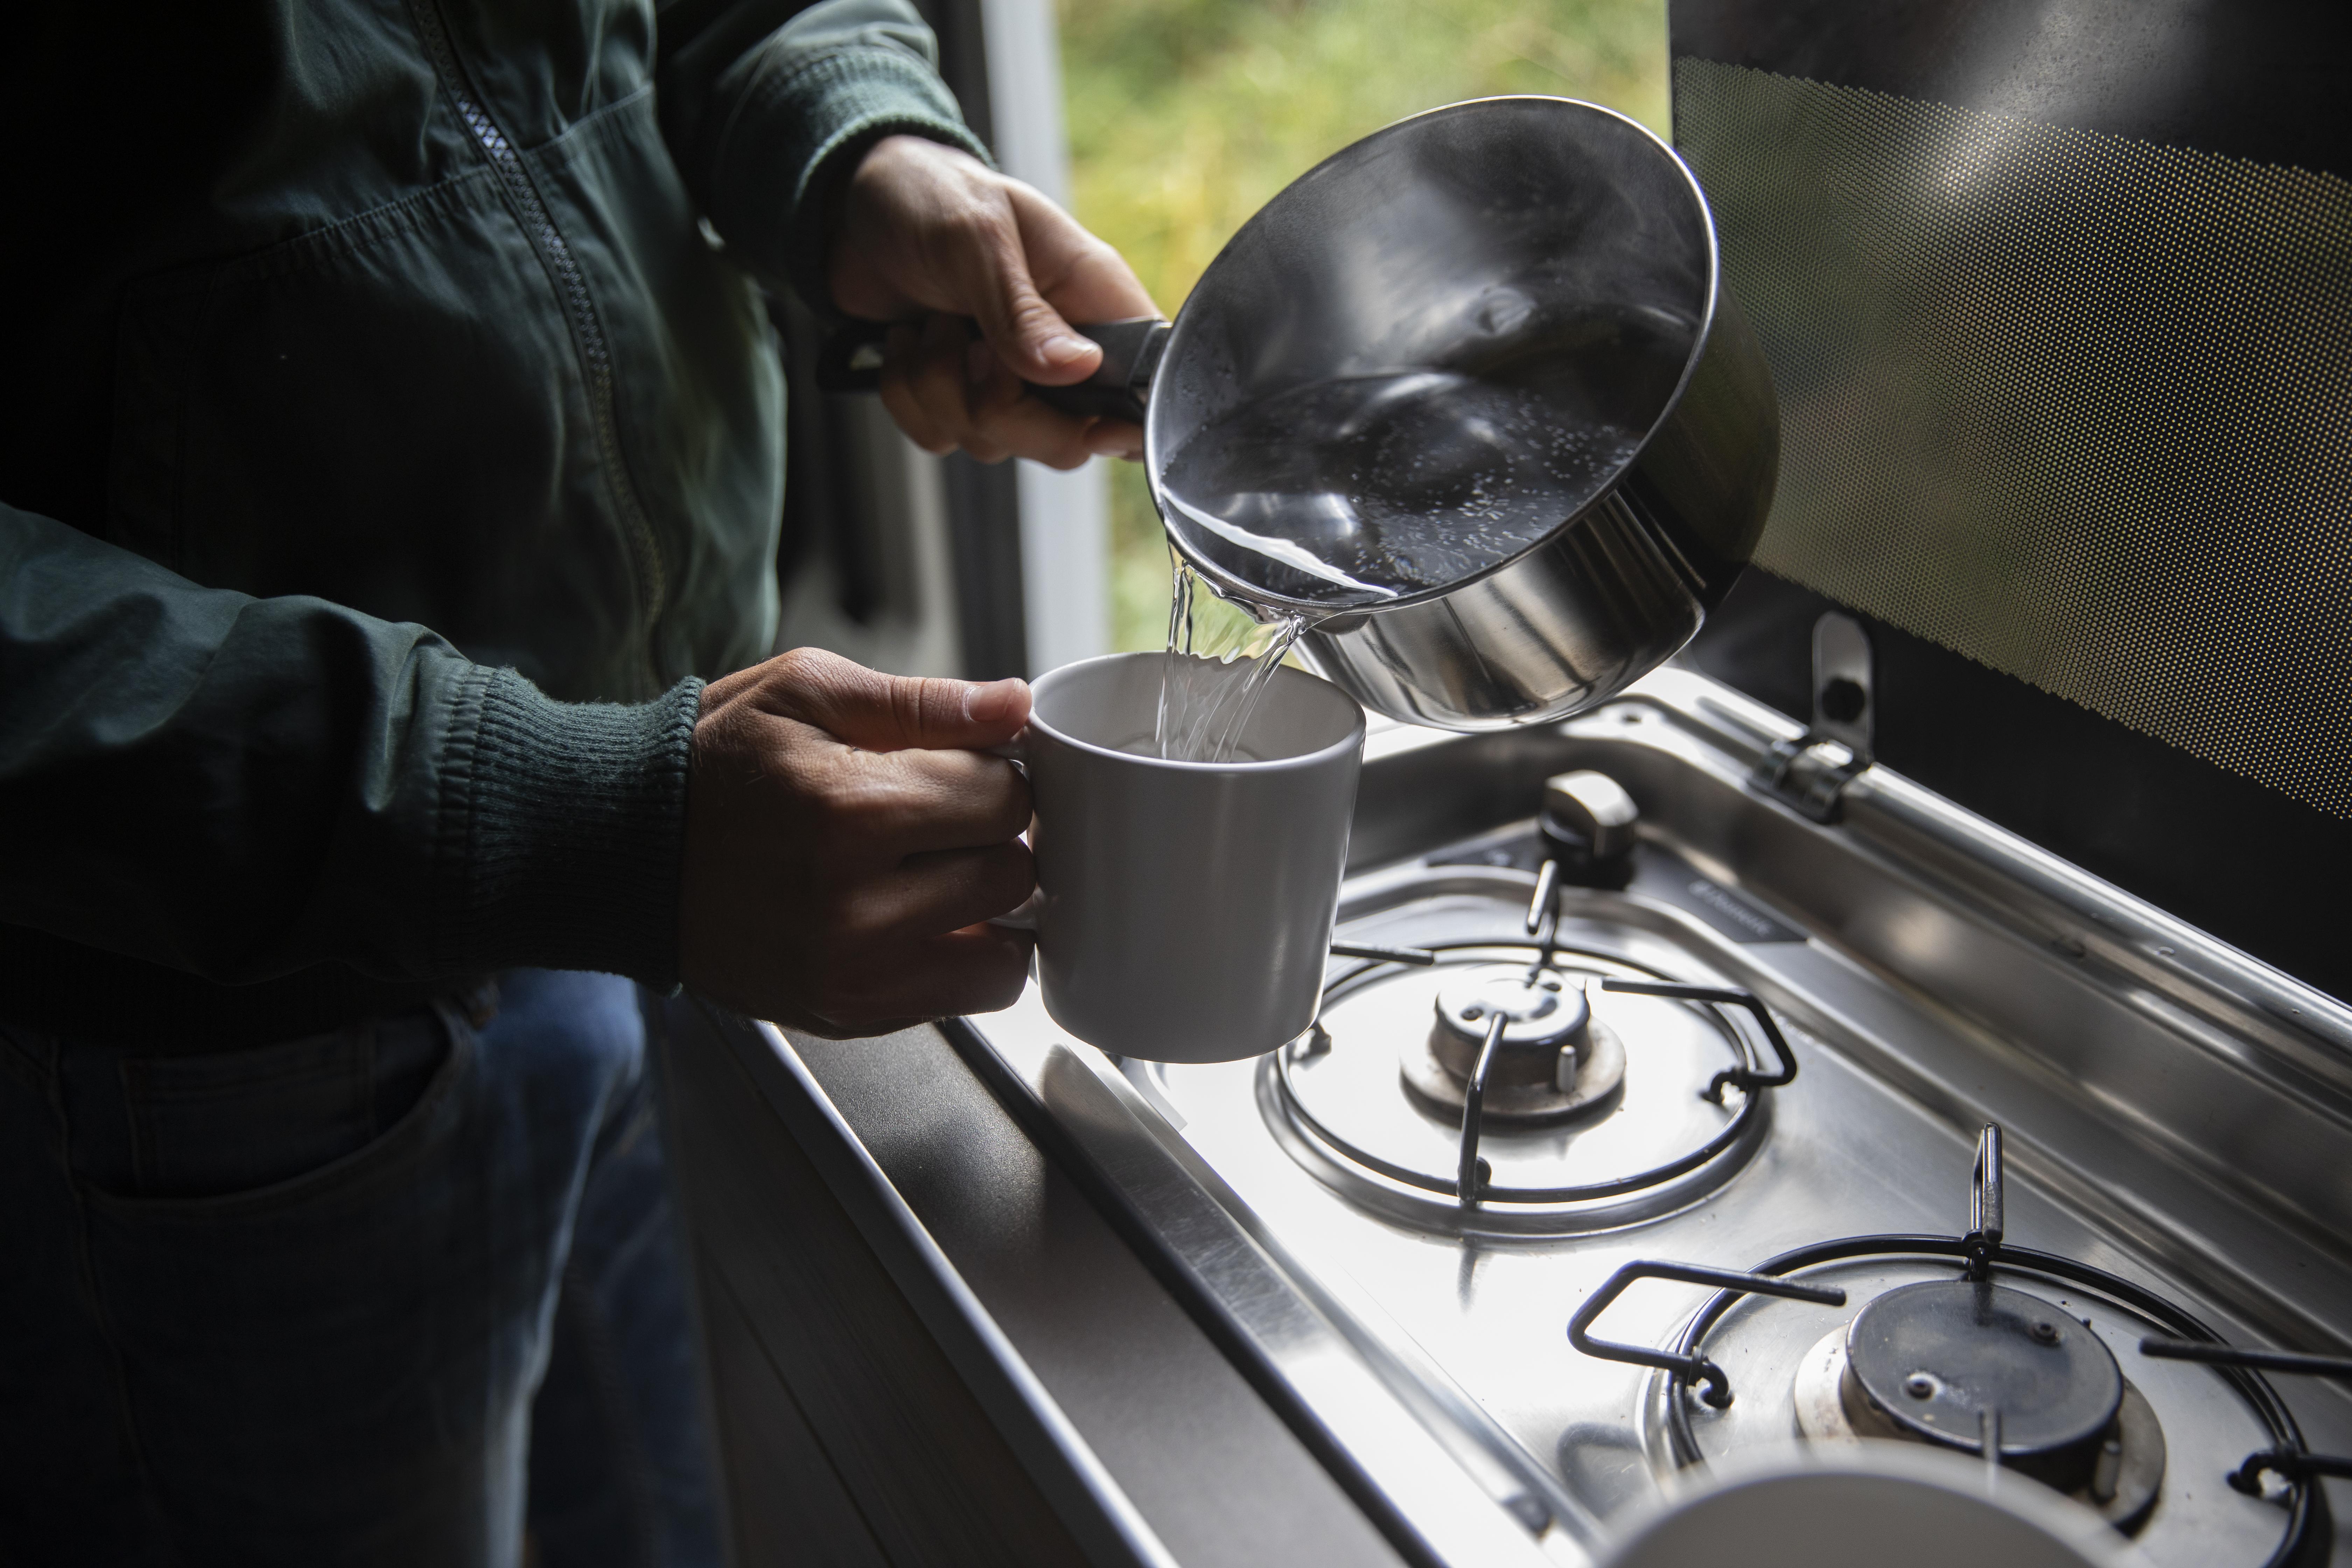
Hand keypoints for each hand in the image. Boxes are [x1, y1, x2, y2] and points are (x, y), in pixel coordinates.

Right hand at [679, 648, 1034, 1036]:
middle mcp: (854, 906)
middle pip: (1012, 875)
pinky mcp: (846, 1014)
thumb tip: (1014, 703)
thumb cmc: (713, 762)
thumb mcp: (805, 692)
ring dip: (991, 910)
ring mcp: (851, 972)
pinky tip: (920, 918)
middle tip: (947, 822)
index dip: (997, 776)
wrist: (623, 850)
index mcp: (850, 809)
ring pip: (1006, 952)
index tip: (963, 771)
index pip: (1005, 800)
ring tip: (938, 873)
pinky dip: (964, 958)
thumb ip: (922, 702)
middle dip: (994, 840)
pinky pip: (966, 999)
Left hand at [828, 134, 1156, 468]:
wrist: (856, 199)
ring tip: (932, 322)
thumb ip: (1023, 309)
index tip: (1086, 423)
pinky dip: (908, 397)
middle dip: (1003, 409)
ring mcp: (1009, 380)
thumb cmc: (931, 194)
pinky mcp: (958, 394)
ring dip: (941, 389)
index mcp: (1095, 301)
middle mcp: (1061, 350)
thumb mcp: (978, 236)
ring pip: (993, 443)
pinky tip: (906, 342)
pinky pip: (939, 438)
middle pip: (1066, 441)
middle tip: (972, 347)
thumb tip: (1077, 369)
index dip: (1124, 423)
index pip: (1144, 386)